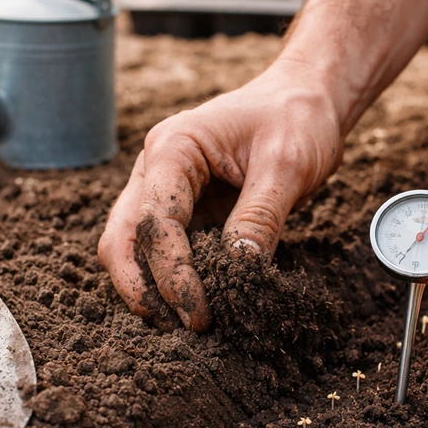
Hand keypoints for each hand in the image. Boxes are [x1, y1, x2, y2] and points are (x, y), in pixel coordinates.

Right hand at [98, 62, 342, 330]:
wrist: (306, 98)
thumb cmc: (296, 118)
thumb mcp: (288, 165)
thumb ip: (260, 216)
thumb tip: (240, 270)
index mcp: (173, 149)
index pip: (156, 222)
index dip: (172, 274)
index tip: (200, 314)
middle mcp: (156, 170)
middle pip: (122, 240)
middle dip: (142, 289)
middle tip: (182, 329)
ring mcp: (164, 191)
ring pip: (133, 249)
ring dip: (151, 289)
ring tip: (186, 326)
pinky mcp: (185, 210)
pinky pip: (163, 251)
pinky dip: (171, 281)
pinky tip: (196, 306)